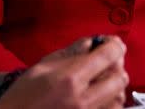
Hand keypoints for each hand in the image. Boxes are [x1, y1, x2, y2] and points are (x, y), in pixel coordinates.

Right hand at [0, 36, 128, 108]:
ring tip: (104, 79)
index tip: (113, 43)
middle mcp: (84, 98)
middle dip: (117, 66)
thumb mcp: (44, 65)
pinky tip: (101, 96)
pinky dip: (112, 102)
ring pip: (120, 97)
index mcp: (71, 78)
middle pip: (120, 77)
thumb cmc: (24, 93)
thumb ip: (71, 52)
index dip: (115, 45)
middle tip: (107, 61)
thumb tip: (92, 42)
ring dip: (115, 85)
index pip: (108, 55)